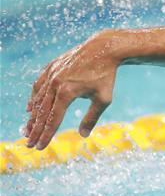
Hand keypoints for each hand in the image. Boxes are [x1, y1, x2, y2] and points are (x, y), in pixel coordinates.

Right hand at [24, 32, 118, 148]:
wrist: (103, 49)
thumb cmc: (106, 76)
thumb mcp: (104, 99)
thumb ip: (92, 117)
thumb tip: (83, 135)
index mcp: (67, 93)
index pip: (53, 119)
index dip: (46, 135)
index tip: (40, 147)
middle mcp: (55, 84)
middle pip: (42, 112)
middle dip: (35, 130)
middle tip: (29, 144)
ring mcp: (51, 74)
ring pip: (38, 99)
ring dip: (32, 117)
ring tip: (28, 130)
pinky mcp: (51, 68)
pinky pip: (38, 86)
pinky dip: (34, 99)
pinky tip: (31, 108)